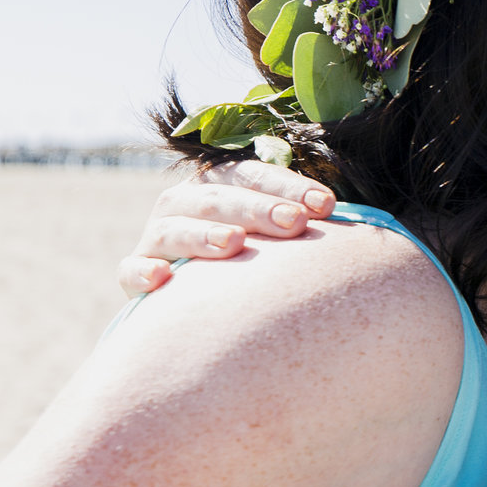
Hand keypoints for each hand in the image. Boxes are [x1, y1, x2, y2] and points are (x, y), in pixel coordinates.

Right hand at [120, 162, 335, 295]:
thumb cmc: (252, 265)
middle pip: (218, 198)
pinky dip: (142, 272)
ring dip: (203, 234)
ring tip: (234, 244)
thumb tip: (356, 221)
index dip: (289, 188)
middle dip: (258, 209)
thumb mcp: (275, 237)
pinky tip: (161, 281)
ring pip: (174, 229)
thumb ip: (301, 222)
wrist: (196, 310)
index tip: (327, 207)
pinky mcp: (135, 275)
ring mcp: (156, 238)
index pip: (254, 176)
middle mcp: (184, 205)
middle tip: (295, 224)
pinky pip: (131, 270)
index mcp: (221, 186)